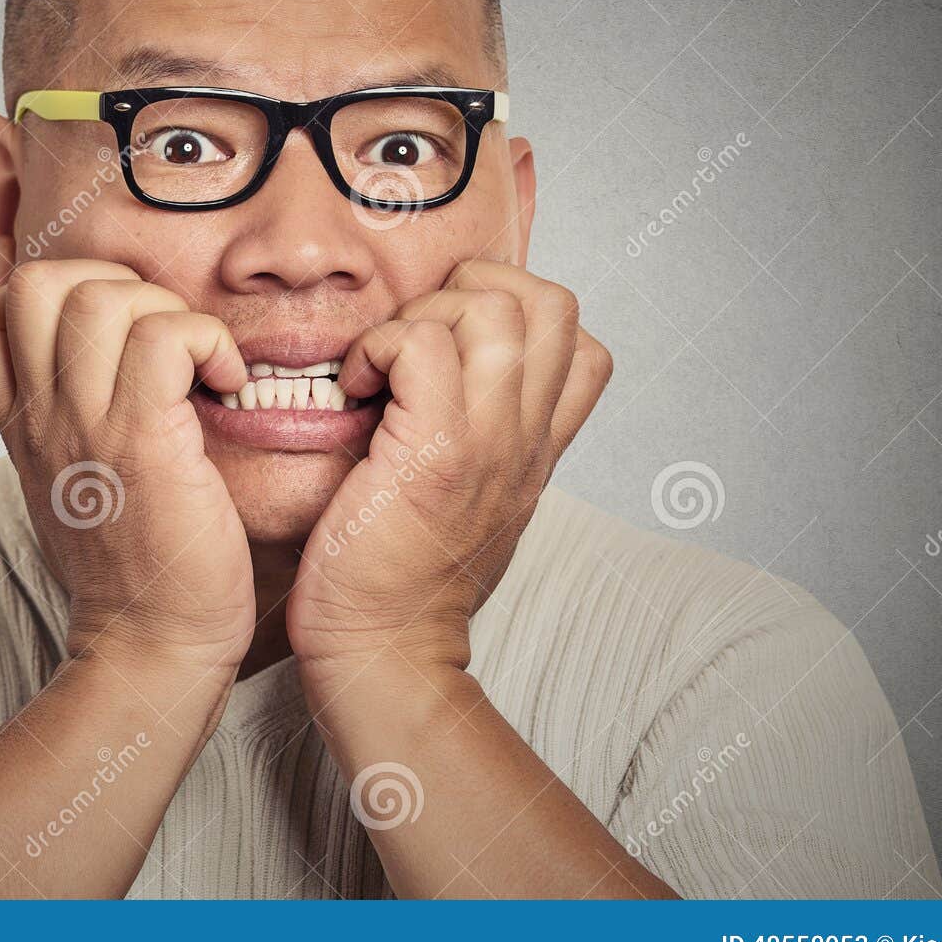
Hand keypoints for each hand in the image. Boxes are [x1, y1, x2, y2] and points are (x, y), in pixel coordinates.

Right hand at [0, 260, 254, 673]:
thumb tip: (104, 366)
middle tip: (158, 334)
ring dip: (165, 311)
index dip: (49, 296)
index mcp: (22, 425)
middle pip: (36, 282)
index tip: (108, 334)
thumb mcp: (68, 486)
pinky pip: (166, 337)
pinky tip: (226, 383)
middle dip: (109, 281)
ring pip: (102, 299)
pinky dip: (208, 341)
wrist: (149, 645)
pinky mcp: (143, 440)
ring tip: (196, 362)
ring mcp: (87, 426)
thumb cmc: (131, 568)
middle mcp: (42, 417)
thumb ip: (67, 423)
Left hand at [287, 260, 612, 676]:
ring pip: (490, 309)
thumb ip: (482, 441)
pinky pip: (420, 344)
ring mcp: (490, 442)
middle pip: (550, 301)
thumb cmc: (403, 579)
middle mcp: (527, 438)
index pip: (584, 343)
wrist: (385, 650)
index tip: (454, 344)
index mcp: (537, 448)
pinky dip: (379, 347)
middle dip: (472, 290)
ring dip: (422, 316)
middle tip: (414, 339)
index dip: (520, 312)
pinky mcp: (436, 451)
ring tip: (384, 366)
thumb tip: (450, 380)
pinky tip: (357, 388)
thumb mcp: (471, 503)